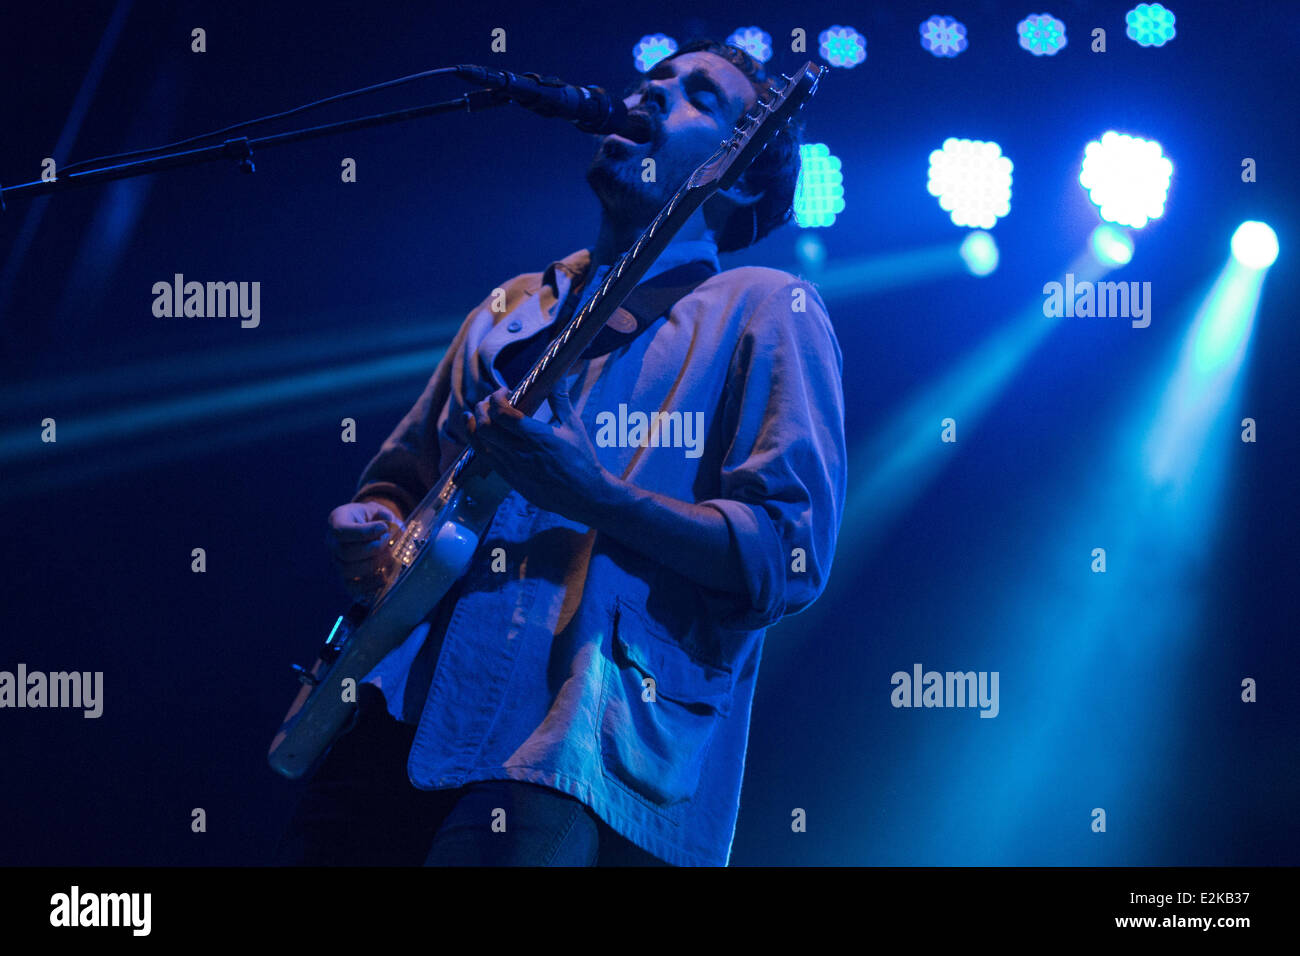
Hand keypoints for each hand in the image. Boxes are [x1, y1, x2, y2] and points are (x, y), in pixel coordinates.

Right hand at [327, 500, 403, 598]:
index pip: (341, 531)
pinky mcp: (345, 577)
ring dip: (372, 565)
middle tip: (389, 542)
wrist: (368, 526)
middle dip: (372, 549)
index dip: (363, 532)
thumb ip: (388, 519)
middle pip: (345, 553)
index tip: (384, 528)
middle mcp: (332, 542)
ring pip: (347, 570)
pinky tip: (384, 577)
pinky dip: (369, 585)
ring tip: (390, 556)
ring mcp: (337, 561)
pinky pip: (351, 587)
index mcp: (337, 521)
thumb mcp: (379, 511)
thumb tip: (396, 533)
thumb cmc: (374, 517)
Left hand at [463, 379, 621, 525]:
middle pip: (485, 427)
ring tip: (477, 413)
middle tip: (488, 401)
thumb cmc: (582, 459)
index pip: (502, 414)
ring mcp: (513, 467)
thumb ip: (561, 400)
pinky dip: (478, 442)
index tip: (504, 391)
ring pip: (480, 443)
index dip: (496, 398)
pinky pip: (485, 458)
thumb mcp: (573, 426)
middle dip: (482, 408)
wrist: (584, 495)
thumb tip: (558, 377)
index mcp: (538, 437)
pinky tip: (480, 434)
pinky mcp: (510, 478)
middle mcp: (521, 453)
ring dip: (474, 424)